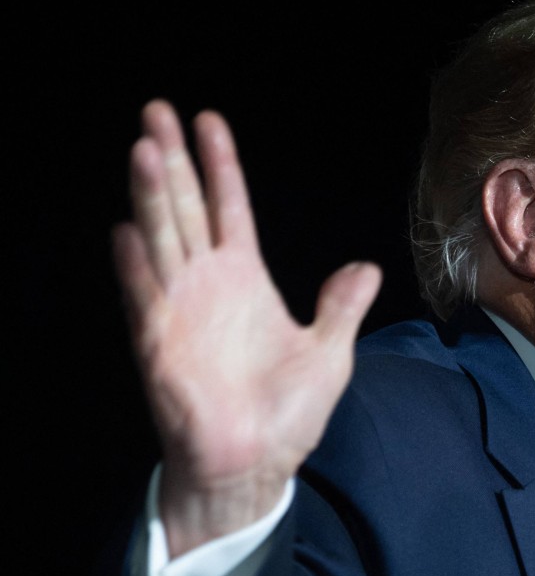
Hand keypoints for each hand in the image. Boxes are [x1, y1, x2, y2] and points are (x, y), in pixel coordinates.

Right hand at [113, 100, 380, 556]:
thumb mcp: (329, 352)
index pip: (230, 208)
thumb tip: (367, 267)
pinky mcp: (161, 347)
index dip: (220, 165)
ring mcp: (181, 311)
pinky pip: (147, 300)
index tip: (207, 121)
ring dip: (152, 197)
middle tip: (156, 111)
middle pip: (187, 209)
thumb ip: (341, 306)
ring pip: (162, 240)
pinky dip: (136, 269)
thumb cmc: (287, 413)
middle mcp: (208, 285)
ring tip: (144, 148)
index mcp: (245, 280)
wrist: (256, 464)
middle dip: (172, 161)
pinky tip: (126, 232)